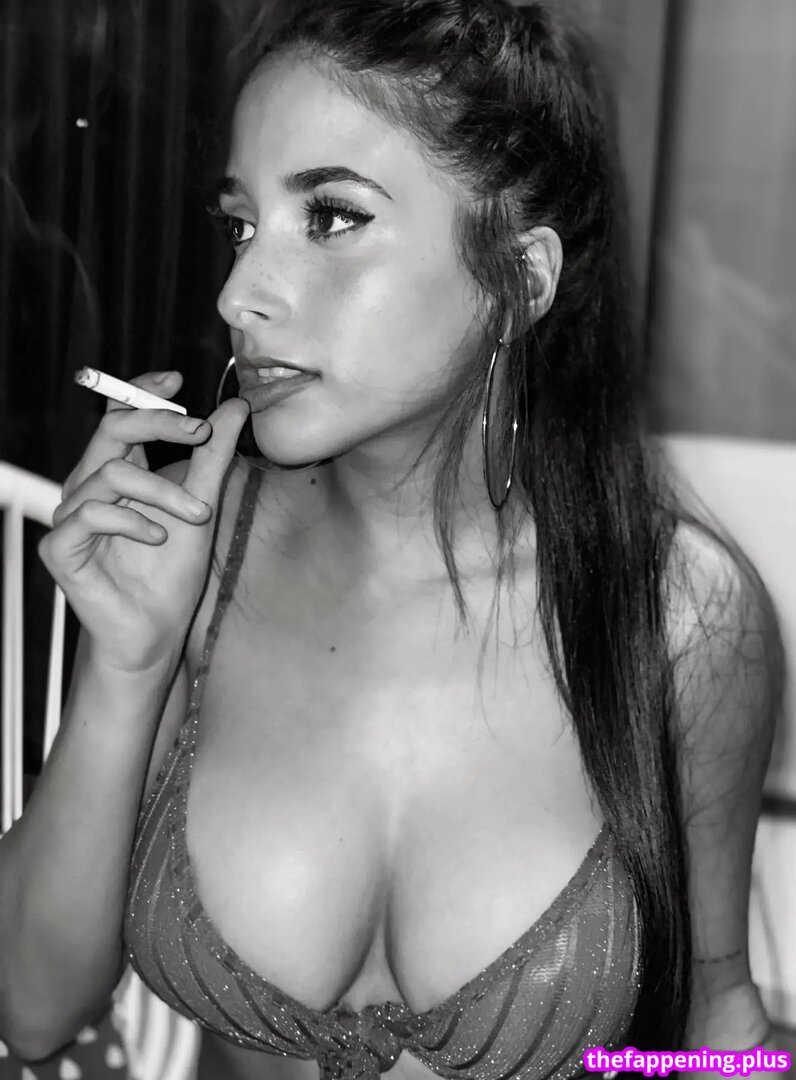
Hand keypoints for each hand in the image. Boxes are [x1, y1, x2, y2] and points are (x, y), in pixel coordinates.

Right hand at [38, 371, 249, 673]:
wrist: (156, 632)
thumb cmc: (173, 572)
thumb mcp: (202, 505)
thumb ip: (213, 457)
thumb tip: (235, 407)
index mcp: (118, 472)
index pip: (120, 415)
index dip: (141, 390)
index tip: (177, 379)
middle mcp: (88, 488)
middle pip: (111, 429)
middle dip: (158, 422)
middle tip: (200, 430)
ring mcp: (70, 517)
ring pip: (111, 472)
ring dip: (163, 490)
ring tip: (198, 515)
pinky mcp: (60, 549)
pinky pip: (91, 514)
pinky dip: (133, 521)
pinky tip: (160, 538)